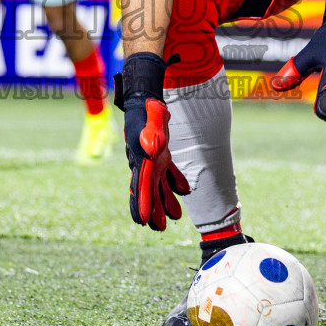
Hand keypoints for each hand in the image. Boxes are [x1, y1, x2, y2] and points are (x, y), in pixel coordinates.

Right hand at [115, 52, 188, 230]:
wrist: (144, 96)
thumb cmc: (147, 109)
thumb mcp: (151, 120)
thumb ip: (152, 134)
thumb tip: (153, 151)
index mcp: (139, 157)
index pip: (139, 185)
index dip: (141, 203)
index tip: (142, 222)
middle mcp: (143, 162)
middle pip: (147, 190)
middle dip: (153, 210)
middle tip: (160, 229)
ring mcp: (152, 158)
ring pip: (158, 185)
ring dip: (165, 200)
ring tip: (175, 218)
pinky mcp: (160, 153)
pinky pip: (168, 172)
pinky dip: (176, 182)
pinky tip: (185, 192)